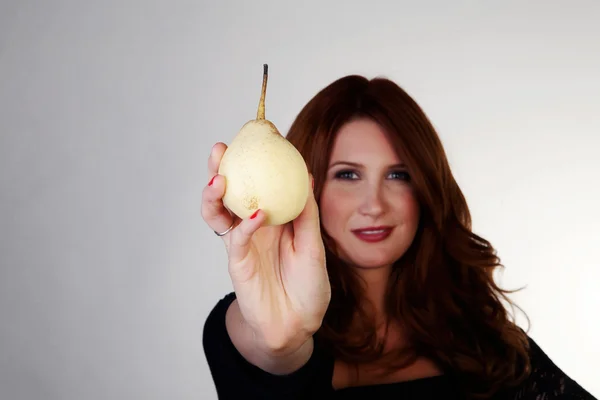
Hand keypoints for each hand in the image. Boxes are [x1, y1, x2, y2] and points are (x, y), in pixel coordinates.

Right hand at [201, 142, 330, 353]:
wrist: (299, 323)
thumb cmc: (307, 284)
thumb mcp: (314, 244)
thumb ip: (306, 213)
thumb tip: (307, 175)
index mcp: (269, 218)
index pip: (255, 184)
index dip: (251, 162)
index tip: (256, 136)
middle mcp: (251, 227)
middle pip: (228, 193)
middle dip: (219, 169)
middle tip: (220, 149)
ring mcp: (242, 244)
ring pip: (218, 214)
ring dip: (214, 195)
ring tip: (219, 177)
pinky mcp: (238, 264)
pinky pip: (236, 240)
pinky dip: (245, 225)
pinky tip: (257, 215)